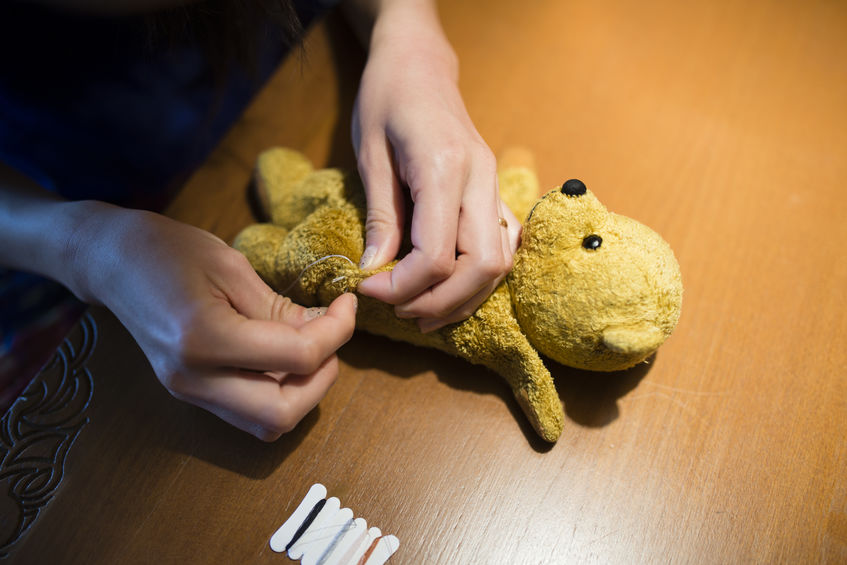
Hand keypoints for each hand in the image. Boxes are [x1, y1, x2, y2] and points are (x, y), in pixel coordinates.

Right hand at [70, 205, 356, 440]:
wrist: (112, 263)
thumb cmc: (168, 250)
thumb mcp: (233, 266)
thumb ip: (281, 307)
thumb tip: (328, 330)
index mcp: (203, 338)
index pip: (297, 356)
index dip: (337, 332)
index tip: (346, 304)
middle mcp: (193, 378)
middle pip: (281, 414)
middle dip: (323, 378)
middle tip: (332, 337)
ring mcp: (189, 392)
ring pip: (266, 424)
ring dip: (303, 393)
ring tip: (312, 347)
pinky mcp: (191, 393)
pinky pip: (248, 413)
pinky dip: (279, 392)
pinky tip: (285, 356)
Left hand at [351, 0, 520, 332]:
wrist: (420, 61)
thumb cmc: (386, 96)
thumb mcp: (370, 152)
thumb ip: (381, 215)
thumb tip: (377, 270)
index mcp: (445, 167)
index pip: (436, 253)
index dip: (402, 286)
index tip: (369, 290)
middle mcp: (481, 178)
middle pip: (481, 266)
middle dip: (441, 302)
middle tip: (401, 312)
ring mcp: (494, 184)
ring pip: (500, 262)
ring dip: (464, 297)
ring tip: (423, 311)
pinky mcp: (494, 189)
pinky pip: (502, 244)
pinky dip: (479, 276)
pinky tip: (450, 286)